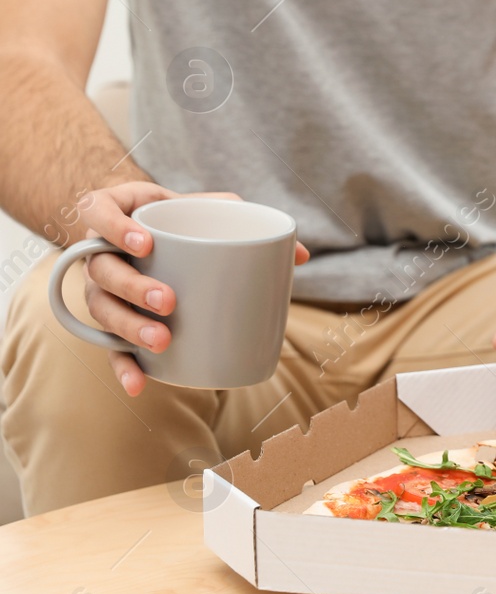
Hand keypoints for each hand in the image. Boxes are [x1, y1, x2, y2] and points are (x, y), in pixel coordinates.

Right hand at [79, 183, 311, 395]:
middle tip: (169, 301)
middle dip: (133, 287)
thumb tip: (301, 255)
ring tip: (162, 340)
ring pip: (102, 309)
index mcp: (118, 213)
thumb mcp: (208, 208)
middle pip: (102, 270)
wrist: (150, 230)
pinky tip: (139, 385)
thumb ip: (248, 221)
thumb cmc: (183, 218)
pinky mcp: (112, 318)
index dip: (114, 227)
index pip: (97, 210)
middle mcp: (101, 251)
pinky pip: (108, 346)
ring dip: (128, 328)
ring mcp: (102, 286)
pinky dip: (123, 367)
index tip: (146, 243)